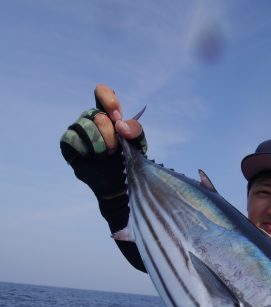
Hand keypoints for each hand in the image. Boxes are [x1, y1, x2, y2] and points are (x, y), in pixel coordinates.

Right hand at [60, 84, 146, 232]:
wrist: (118, 186)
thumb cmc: (128, 162)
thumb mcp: (139, 146)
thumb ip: (135, 130)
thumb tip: (120, 124)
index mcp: (108, 114)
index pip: (102, 91)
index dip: (109, 101)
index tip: (117, 118)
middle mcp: (91, 118)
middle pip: (97, 115)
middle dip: (110, 135)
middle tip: (115, 150)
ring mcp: (78, 129)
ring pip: (84, 125)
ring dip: (98, 144)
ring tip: (104, 156)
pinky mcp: (68, 143)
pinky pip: (72, 138)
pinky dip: (85, 149)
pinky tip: (91, 157)